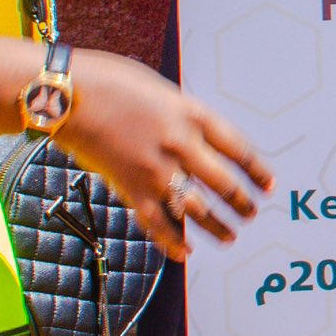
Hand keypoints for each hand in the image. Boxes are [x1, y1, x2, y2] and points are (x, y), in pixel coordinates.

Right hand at [51, 50, 273, 259]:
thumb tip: (198, 137)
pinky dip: (172, 242)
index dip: (257, 171)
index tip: (268, 185)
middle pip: (224, 183)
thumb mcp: (161, 91)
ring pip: (197, 209)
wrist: (67, 95)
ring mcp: (157, 169)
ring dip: (217, 227)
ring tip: (229, 237)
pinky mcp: (131, 188)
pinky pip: (158, 223)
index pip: (239, 149)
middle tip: (250, 214)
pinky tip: (183, 252)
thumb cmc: (111, 83)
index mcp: (193, 115)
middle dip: (242, 203)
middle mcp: (182, 144)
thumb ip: (182, 116)